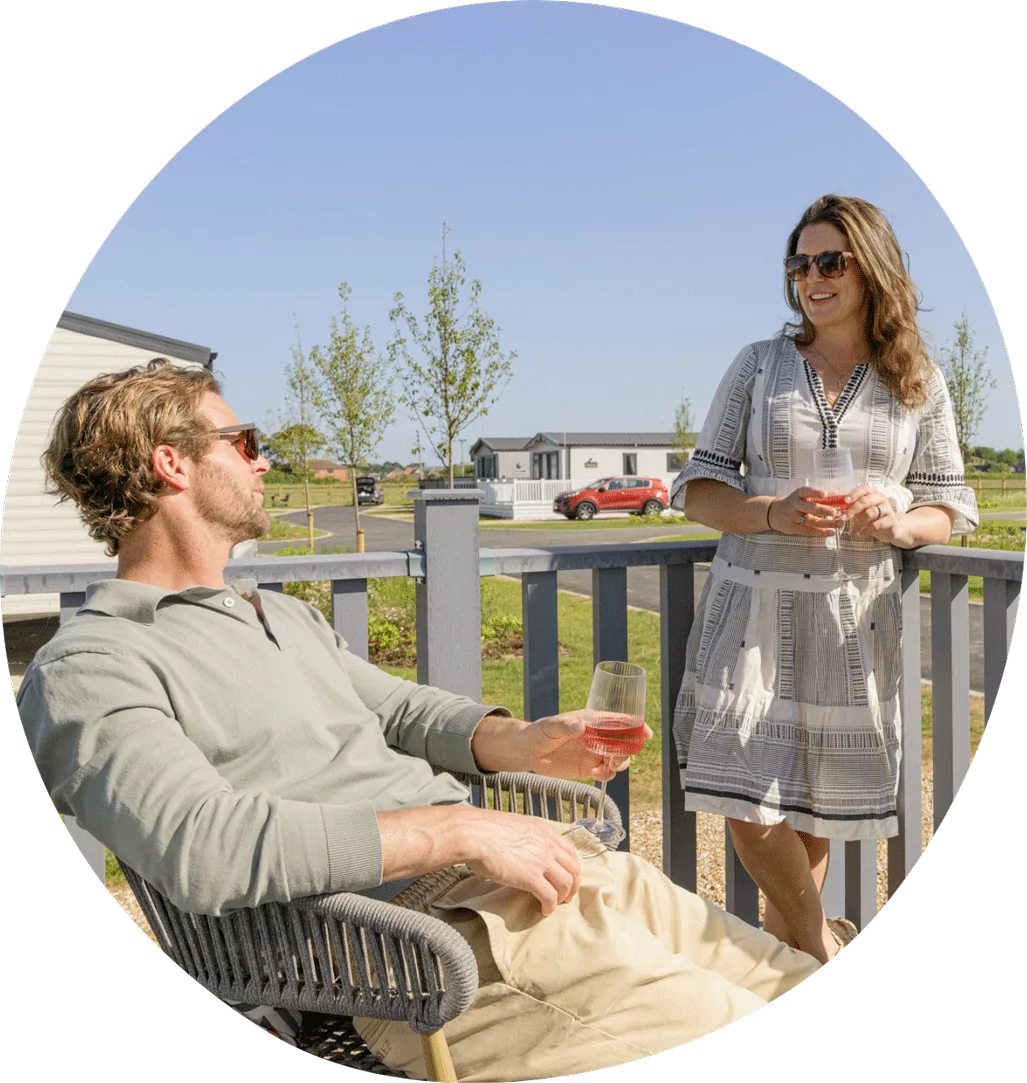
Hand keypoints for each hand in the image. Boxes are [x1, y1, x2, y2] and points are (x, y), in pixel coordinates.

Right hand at [378, 805, 581, 916]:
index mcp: (544, 831)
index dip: (571, 868)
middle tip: (565, 896)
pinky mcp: (532, 878)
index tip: (566, 878)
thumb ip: (526, 838)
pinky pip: (550, 897)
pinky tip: (543, 910)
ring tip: (554, 904)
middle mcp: (548, 844)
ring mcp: (542, 861)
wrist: (474, 834)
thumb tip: (524, 850)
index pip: (570, 851)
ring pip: (566, 884)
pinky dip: (550, 907)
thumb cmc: (485, 830)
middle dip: (573, 885)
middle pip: (574, 869)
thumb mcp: (514, 827)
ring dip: (563, 897)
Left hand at [471, 710, 652, 778]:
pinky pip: (605, 773)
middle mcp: (597, 737)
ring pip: (618, 758)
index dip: (636, 726)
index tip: (645, 733)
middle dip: (628, 750)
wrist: (528, 751)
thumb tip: (579, 726)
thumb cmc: (539, 732)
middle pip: (624, 742)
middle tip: (617, 758)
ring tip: (607, 767)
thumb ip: (564, 726)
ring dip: (620, 763)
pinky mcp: (588, 768)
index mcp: (592, 721)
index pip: (619, 721)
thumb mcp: (550, 726)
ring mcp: (594, 752)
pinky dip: (606, 775)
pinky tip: (594, 774)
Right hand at [766, 486, 842, 536]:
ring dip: (827, 523)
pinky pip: (808, 531)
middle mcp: (794, 505)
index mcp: (797, 495)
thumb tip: (836, 494)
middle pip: (809, 507)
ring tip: (840, 523)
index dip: (815, 492)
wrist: (774, 513)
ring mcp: (792, 518)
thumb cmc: (793, 503)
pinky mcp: (793, 528)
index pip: (806, 491)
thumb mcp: (802, 496)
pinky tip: (831, 532)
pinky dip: (821, 532)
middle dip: (823, 510)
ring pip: (812, 521)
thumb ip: (818, 496)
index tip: (825, 494)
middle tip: (835, 512)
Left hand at [841, 485, 904, 543]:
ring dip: (857, 524)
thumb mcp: (862, 510)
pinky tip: (860, 535)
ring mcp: (888, 509)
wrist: (892, 529)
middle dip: (852, 510)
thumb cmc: (873, 518)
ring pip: (870, 513)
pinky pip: (876, 525)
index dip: (854, 494)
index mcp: (873, 493)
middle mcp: (881, 499)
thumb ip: (850, 506)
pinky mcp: (891, 521)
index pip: (864, 489)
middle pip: (865, 501)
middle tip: (842, 518)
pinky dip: (866, 531)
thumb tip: (834, 502)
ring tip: (851, 532)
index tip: (845, 500)